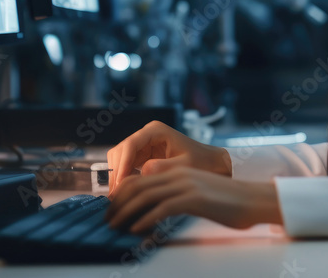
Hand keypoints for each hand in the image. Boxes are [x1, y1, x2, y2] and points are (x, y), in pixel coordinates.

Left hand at [103, 164, 282, 233]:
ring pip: (146, 195)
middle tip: (107, 219)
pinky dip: (146, 219)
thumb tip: (157, 207)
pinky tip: (136, 229)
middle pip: (139, 184)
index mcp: (179, 171)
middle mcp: (179, 174)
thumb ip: (178, 194)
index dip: (123, 192)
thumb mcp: (199, 192)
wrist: (254, 199)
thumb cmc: (229, 201)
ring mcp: (187, 185)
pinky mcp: (194, 198)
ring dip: (126, 212)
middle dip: (118, 203)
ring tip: (114, 226)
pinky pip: (163, 208)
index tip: (113, 208)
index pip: (141, 177)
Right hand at [106, 120, 231, 195]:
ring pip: (120, 158)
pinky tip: (128, 193)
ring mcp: (143, 144)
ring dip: (118, 176)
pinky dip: (124, 178)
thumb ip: (162, 168)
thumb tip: (141, 172)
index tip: (121, 184)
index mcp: (155, 131)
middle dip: (117, 172)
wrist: (210, 164)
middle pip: (120, 151)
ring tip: (120, 197)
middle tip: (116, 195)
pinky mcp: (143, 155)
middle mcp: (146, 134)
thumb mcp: (183, 167)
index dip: (122, 165)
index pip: (130, 145)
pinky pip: (126, 165)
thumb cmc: (200, 163)